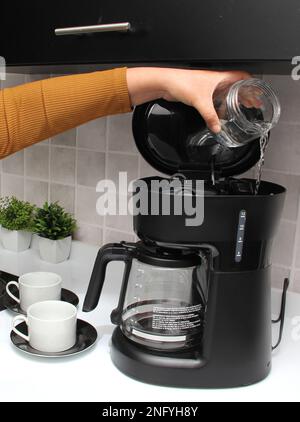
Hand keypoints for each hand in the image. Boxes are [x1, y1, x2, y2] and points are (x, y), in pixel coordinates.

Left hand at [127, 67, 250, 132]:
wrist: (166, 83)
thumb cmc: (181, 82)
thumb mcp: (200, 101)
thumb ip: (210, 116)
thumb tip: (217, 127)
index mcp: (219, 77)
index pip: (241, 76)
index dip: (251, 83)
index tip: (258, 91)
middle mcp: (215, 81)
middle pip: (235, 86)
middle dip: (245, 94)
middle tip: (253, 103)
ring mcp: (207, 87)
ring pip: (225, 93)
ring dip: (233, 101)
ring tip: (241, 108)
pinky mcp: (200, 93)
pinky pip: (215, 100)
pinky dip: (220, 106)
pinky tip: (220, 114)